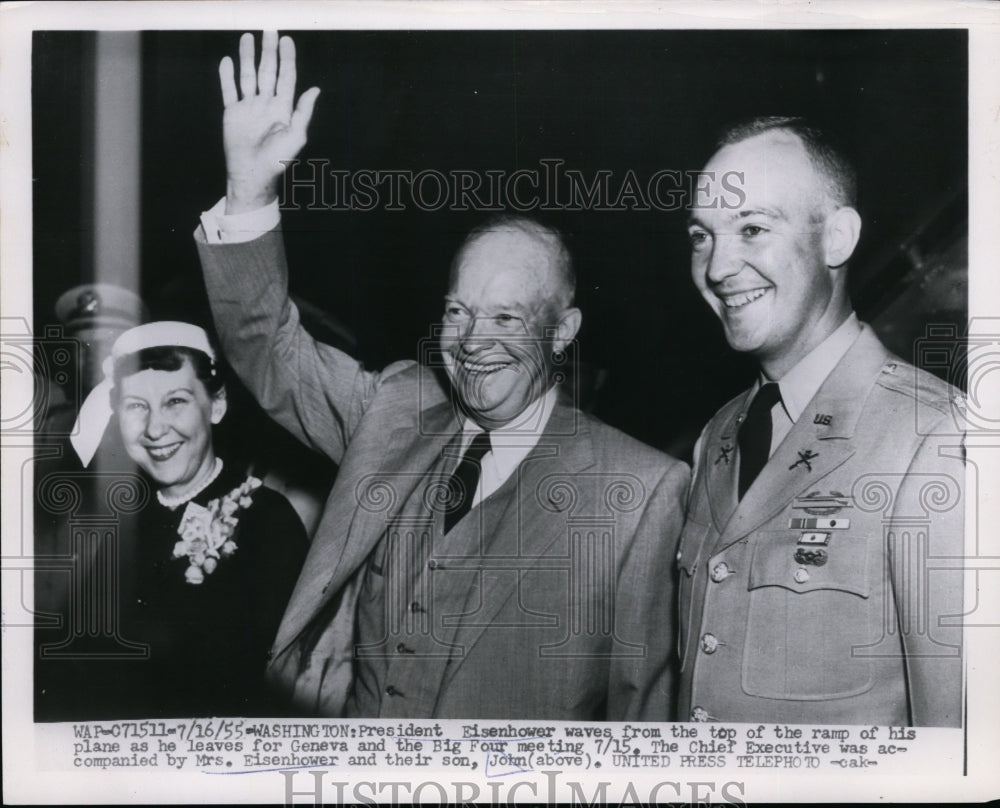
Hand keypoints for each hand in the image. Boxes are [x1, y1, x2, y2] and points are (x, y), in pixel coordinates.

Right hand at [219, 31, 319, 213]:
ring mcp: (249, 108)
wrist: (252, 174)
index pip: (286, 77)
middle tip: (269, 30)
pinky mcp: (233, 113)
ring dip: (247, 57)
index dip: (287, 59)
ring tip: (247, 38)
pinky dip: (227, 76)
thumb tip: (315, 89)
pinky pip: (229, 91)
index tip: (286, 40)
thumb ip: (304, 112)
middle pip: (267, 71)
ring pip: (248, 76)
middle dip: (268, 51)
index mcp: (283, 108)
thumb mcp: (296, 136)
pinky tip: (227, 61)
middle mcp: (266, 104)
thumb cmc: (277, 160)